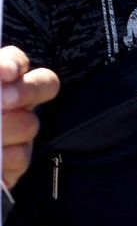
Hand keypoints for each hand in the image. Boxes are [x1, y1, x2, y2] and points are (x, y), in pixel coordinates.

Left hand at [1, 46, 58, 189]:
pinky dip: (5, 156)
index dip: (14, 63)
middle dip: (26, 90)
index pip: (16, 62)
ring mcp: (15, 133)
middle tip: (2, 100)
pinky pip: (22, 156)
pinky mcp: (14, 163)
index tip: (3, 72)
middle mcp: (10, 104)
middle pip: (44, 84)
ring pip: (30, 123)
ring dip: (7, 128)